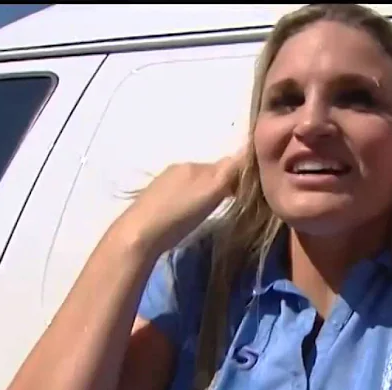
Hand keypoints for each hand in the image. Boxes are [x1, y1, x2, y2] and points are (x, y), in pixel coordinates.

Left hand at [108, 147, 245, 256]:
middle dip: (224, 182)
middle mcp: (179, 168)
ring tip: (214, 207)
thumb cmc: (179, 213)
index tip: (251, 188)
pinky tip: (191, 211)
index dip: (240, 174)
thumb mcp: (211, 191)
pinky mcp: (155, 198)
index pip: (226, 163)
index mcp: (194, 165)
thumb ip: (230, 172)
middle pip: (211, 172)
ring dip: (207, 191)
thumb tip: (248, 153)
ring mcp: (165, 182)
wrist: (140, 233)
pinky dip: (193, 198)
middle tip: (236, 200)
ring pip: (196, 182)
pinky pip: (183, 192)